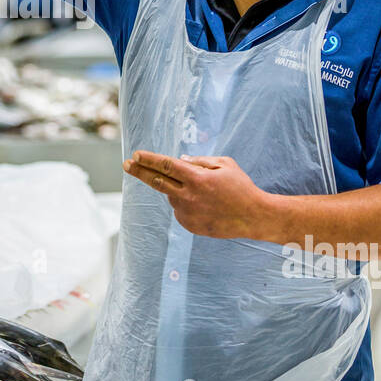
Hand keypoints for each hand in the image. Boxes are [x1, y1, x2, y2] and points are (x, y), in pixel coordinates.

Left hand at [122, 150, 270, 238]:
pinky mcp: (190, 226)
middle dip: (139, 172)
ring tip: (206, 193)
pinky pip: (181, 210)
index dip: (149, 160)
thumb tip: (179, 162)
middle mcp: (189, 196)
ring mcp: (188, 213)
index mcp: (197, 178)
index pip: (167, 166)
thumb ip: (200, 161)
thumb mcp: (225, 165)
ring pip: (173, 195)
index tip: (136, 155)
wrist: (253, 217)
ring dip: (180, 190)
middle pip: (157, 182)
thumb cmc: (241, 187)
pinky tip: (207, 205)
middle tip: (126, 164)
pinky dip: (187, 203)